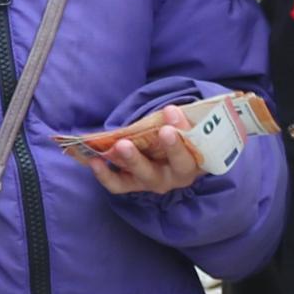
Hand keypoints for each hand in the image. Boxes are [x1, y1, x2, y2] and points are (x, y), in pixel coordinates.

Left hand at [82, 108, 207, 196]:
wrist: (167, 152)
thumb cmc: (180, 134)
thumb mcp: (189, 126)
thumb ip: (186, 120)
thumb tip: (183, 108)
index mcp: (198, 160)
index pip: (197, 147)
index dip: (186, 130)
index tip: (173, 111)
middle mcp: (178, 176)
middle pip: (177, 165)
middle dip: (172, 147)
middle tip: (164, 130)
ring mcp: (154, 181)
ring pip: (145, 175)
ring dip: (134, 160)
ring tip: (122, 145)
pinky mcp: (133, 184)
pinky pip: (119, 185)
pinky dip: (106, 176)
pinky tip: (95, 161)